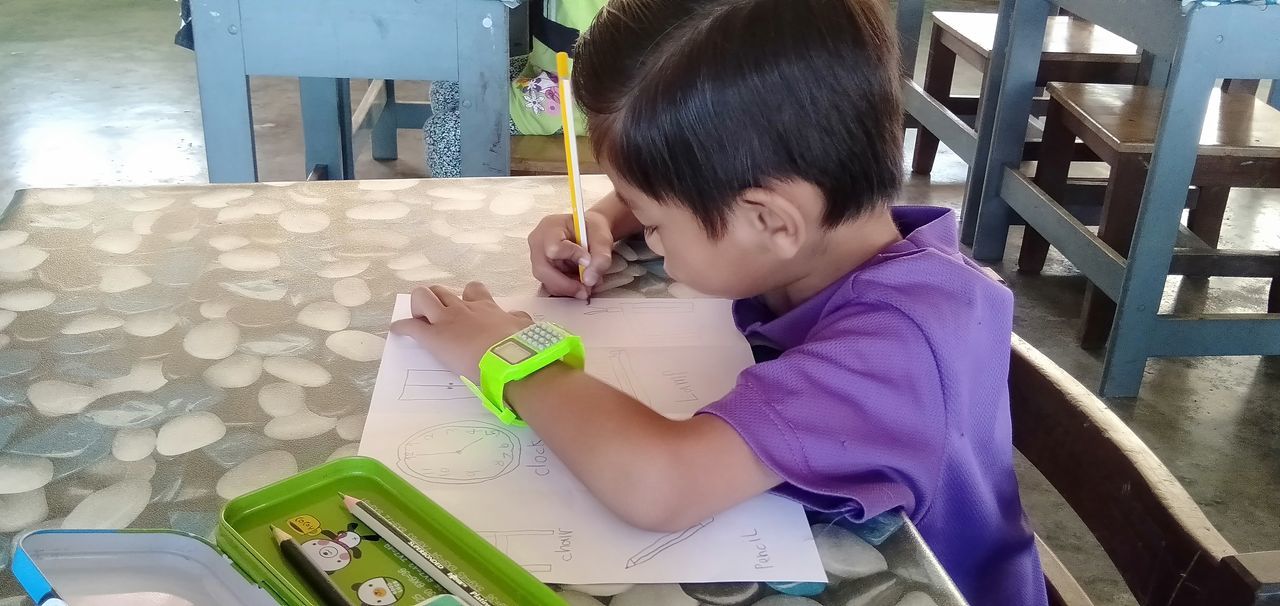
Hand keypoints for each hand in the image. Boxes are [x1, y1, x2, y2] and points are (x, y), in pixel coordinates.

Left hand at [391, 283, 532, 381]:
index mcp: (486, 307)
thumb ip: (518, 320)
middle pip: (442, 290)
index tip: (465, 306)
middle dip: (436, 299)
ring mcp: (446, 320)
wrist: (509, 360)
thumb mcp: (524, 327)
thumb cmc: (520, 346)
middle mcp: (463, 308)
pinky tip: (397, 330)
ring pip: (422, 297)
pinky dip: (402, 327)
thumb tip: (519, 316)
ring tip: (419, 319)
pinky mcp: (433, 336)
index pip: (473, 290)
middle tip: (437, 315)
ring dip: (418, 306)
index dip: (466, 296)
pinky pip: (410, 326)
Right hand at [528, 210, 614, 298]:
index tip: (588, 260)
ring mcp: (538, 257)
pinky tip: (579, 282)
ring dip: (568, 287)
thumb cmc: (592, 230)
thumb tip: (589, 280)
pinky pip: (551, 285)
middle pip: (542, 270)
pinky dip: (567, 288)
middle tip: (586, 290)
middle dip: (566, 284)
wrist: (589, 232)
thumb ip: (600, 258)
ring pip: (546, 281)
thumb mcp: (602, 239)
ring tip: (587, 283)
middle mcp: (538, 242)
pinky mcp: (543, 270)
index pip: (553, 247)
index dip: (572, 257)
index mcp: (551, 227)